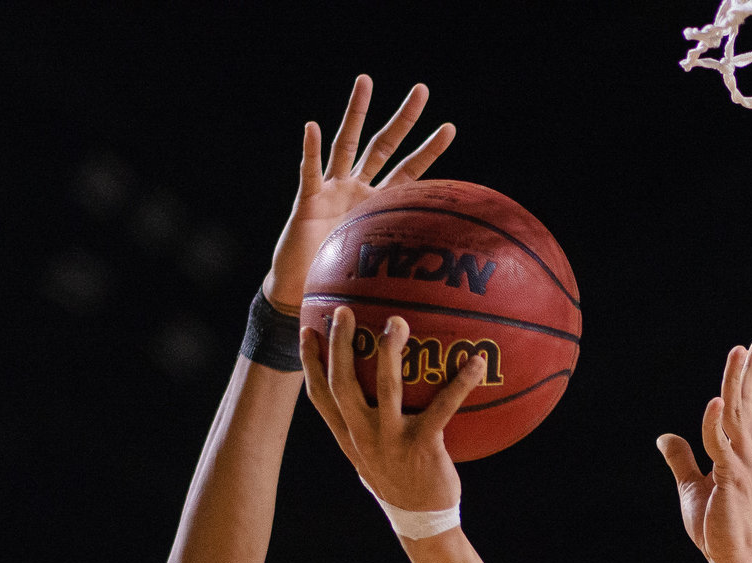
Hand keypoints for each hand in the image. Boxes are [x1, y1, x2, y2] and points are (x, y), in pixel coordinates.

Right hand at [264, 76, 453, 311]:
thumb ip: (405, 260)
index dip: (429, 151)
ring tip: (366, 82)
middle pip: (383, 146)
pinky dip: (311, 151)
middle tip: (422, 89)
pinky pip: (310, 172)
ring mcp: (332, 190)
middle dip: (403, 119)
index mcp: (378, 203)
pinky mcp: (308, 200)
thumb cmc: (340, 278)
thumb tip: (446, 278)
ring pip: (346, 144)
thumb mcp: (380, 266)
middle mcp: (357, 188)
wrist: (301, 291)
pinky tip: (313, 127)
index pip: (409, 171)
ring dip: (356, 113)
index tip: (450, 127)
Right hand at [303, 309, 483, 514]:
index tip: (306, 330)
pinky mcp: (422, 446)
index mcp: (349, 437)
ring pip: (385, 388)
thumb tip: (369, 396)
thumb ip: (365, 428)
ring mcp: (391, 441)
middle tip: (344, 311)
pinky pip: (443, 407)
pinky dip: (461, 382)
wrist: (421, 522)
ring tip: (397, 322)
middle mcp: (364, 436)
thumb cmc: (399, 483)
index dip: (309, 363)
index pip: (320, 396)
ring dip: (389, 353)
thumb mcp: (371, 457)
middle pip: (343, 383)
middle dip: (340, 346)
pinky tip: (475, 360)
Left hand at [657, 339, 751, 562]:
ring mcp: (744, 465)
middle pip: (749, 404)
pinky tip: (715, 401)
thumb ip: (681, 459)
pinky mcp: (731, 479)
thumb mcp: (692, 486)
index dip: (750, 379)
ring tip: (738, 354)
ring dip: (737, 383)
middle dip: (751, 371)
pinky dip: (716, 422)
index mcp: (746, 453)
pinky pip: (721, 444)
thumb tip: (664, 437)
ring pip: (739, 415)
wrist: (731, 557)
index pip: (750, 408)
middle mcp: (751, 454)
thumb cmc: (715, 526)